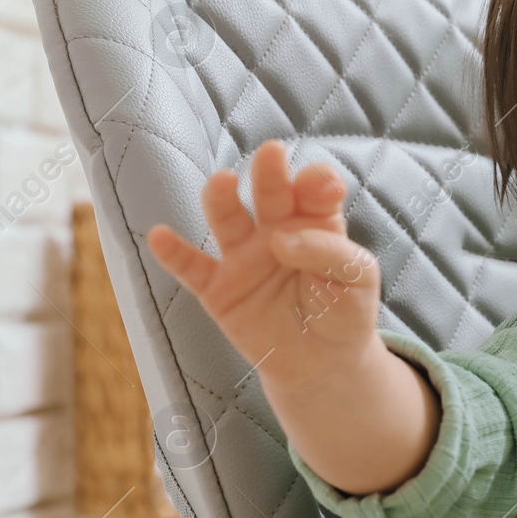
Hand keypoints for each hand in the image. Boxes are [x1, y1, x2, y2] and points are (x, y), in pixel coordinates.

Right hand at [144, 140, 380, 390]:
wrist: (323, 364)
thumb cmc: (345, 312)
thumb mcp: (356, 280)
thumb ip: (328, 253)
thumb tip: (280, 240)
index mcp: (316, 222)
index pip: (314, 193)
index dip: (317, 183)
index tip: (324, 185)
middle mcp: (276, 231)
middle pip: (270, 195)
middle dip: (270, 175)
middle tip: (271, 154)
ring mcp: (244, 258)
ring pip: (228, 220)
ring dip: (222, 199)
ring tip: (223, 182)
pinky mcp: (219, 289)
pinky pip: (192, 269)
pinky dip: (174, 253)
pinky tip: (160, 236)